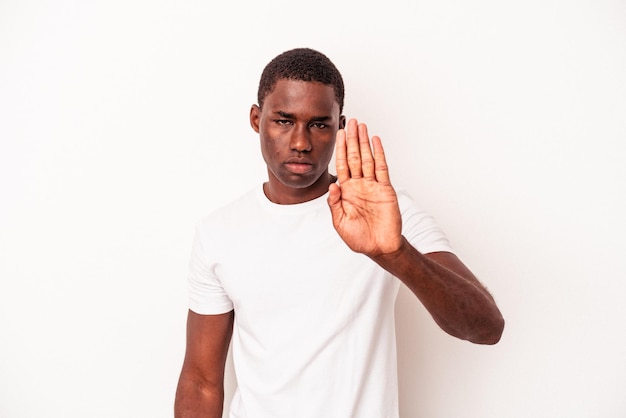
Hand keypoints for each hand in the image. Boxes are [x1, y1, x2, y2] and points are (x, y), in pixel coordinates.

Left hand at [327, 119, 402, 256]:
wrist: (379, 247)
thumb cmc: (359, 238)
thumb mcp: (340, 222)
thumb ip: (335, 204)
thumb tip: (332, 185)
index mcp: (346, 192)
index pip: (341, 165)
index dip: (340, 149)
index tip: (338, 134)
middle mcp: (359, 185)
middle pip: (354, 157)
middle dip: (352, 139)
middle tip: (351, 122)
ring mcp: (373, 185)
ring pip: (367, 158)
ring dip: (364, 142)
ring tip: (362, 126)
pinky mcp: (386, 189)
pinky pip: (382, 168)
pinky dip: (379, 154)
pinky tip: (376, 141)